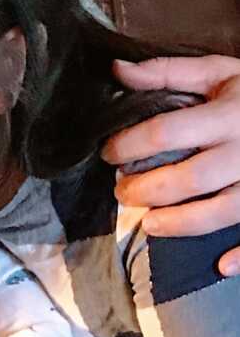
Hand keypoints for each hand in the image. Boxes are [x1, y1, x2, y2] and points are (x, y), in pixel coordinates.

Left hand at [103, 56, 239, 275]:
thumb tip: (116, 70)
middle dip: (148, 190)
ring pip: (223, 211)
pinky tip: (221, 267)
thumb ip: (168, 72)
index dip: (129, 144)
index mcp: (228, 115)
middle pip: (190, 178)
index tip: (108, 152)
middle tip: (122, 193)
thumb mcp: (217, 71)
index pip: (166, 133)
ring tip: (151, 225)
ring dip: (183, 223)